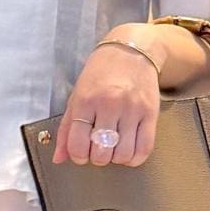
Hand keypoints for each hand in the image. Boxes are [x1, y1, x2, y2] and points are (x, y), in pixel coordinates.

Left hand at [52, 33, 159, 166]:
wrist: (131, 51)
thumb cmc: (100, 74)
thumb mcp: (76, 96)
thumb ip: (66, 129)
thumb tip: (59, 159)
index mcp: (86, 101)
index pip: (78, 145)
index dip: (78, 156)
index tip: (81, 153)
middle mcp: (109, 105)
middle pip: (102, 153)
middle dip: (98, 158)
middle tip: (98, 149)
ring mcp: (132, 110)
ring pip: (123, 154)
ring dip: (116, 159)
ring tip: (114, 149)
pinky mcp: (150, 113)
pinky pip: (144, 148)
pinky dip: (135, 158)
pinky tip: (129, 152)